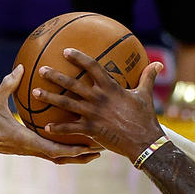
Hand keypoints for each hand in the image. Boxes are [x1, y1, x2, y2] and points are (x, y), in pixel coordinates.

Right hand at [0, 65, 102, 163]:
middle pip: (59, 158)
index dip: (72, 149)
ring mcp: (26, 150)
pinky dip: (61, 151)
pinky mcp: (24, 149)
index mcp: (23, 140)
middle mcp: (27, 149)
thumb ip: (9, 83)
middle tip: (100, 149)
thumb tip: (21, 67)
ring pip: (55, 158)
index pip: (52, 148)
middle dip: (80, 155)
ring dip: (73, 157)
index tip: (89, 145)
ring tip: (92, 151)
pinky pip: (47, 152)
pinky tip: (70, 142)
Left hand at [34, 50, 164, 160]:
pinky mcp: (90, 130)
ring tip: (35, 92)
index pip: (92, 67)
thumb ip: (148, 78)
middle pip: (72, 84)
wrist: (144, 142)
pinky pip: (70, 128)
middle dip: (55, 76)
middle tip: (41, 70)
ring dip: (49, 98)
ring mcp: (92, 114)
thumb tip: (159, 64)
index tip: (65, 51)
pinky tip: (45, 127)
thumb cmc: (146, 117)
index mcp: (110, 88)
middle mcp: (98, 98)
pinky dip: (58, 128)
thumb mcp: (146, 95)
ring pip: (66, 104)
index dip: (78, 58)